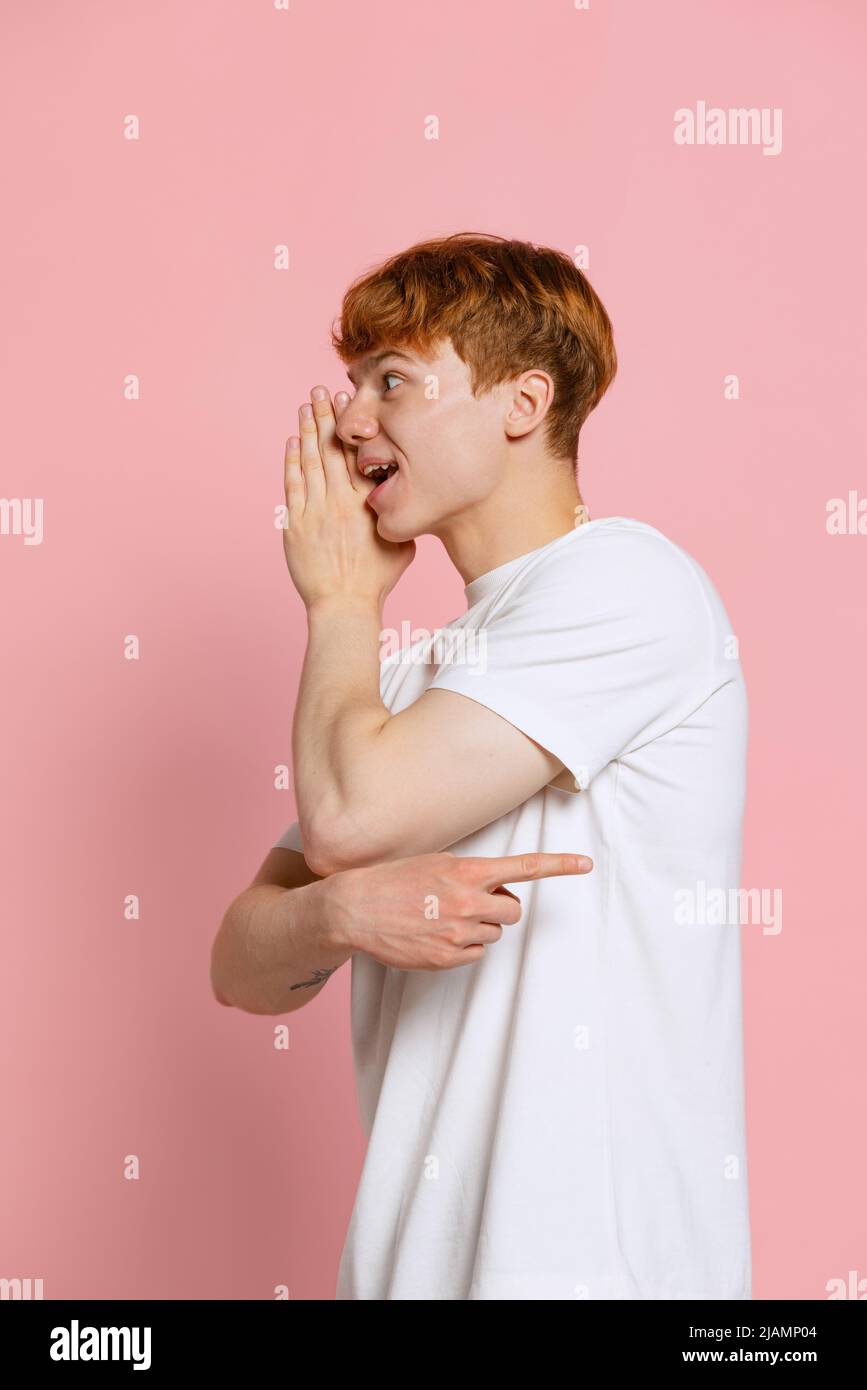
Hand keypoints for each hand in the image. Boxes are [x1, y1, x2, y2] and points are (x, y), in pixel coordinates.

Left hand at [282, 387, 414, 609]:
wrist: (344, 605)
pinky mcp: (296, 524)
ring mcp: (316, 511)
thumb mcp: (402, 545)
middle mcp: (341, 501)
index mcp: (368, 503)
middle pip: (333, 449)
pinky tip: (292, 442)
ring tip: (306, 406)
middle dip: (327, 416)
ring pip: (311, 461)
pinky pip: (293, 485)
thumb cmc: (376, 581)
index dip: (353, 426)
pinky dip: (292, 461)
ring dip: (308, 431)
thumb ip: (399, 516)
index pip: (359, 454)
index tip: (349, 403)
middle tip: (321, 390)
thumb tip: (405, 499)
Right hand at [316, 850, 592, 970]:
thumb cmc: (394, 880)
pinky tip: (434, 935)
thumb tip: (499, 891)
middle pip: (513, 911)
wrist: (354, 908)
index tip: (586, 863)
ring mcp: (458, 932)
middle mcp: (467, 902)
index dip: (559, 865)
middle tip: (468, 903)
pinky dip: (462, 946)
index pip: (524, 867)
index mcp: (467, 872)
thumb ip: (472, 874)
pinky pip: (475, 954)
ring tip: (441, 917)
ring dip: (478, 927)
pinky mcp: (446, 958)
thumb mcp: (435, 862)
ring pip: (493, 934)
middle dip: (499, 909)